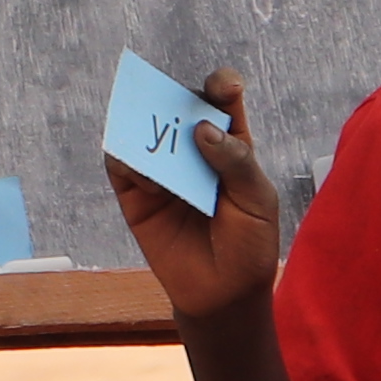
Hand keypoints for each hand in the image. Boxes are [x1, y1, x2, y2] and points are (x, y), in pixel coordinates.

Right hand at [103, 64, 284, 326]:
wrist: (223, 295)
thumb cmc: (249, 246)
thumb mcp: (258, 202)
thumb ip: (235, 163)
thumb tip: (201, 128)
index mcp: (230, 145)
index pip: (222, 102)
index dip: (221, 85)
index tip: (225, 88)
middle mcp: (193, 151)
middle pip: (178, 108)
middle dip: (175, 100)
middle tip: (179, 108)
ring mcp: (163, 171)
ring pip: (147, 132)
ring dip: (150, 130)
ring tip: (164, 150)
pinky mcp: (135, 194)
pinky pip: (122, 165)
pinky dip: (130, 162)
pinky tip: (150, 180)